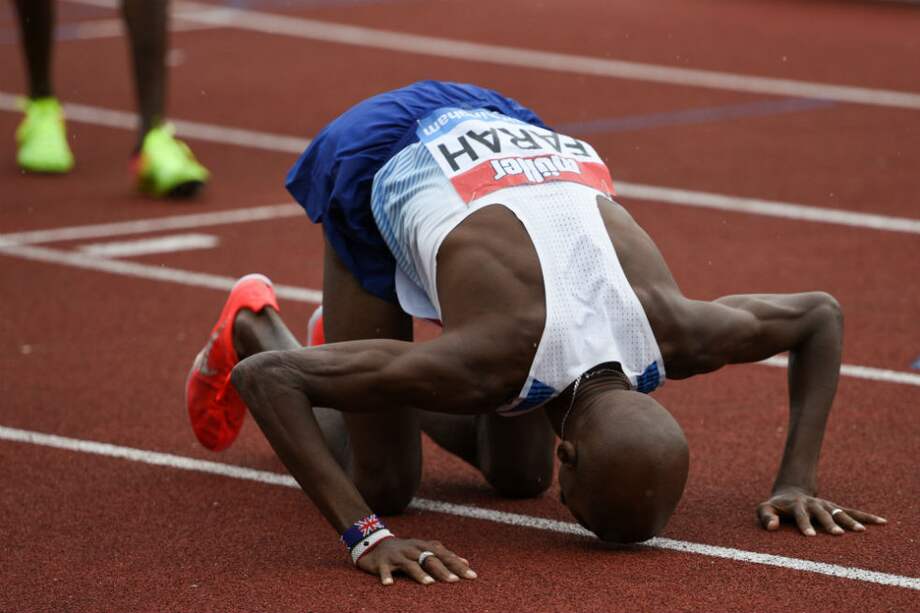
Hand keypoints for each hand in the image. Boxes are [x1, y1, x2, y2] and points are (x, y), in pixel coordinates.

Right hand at [356, 537, 477, 585]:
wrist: (376, 543)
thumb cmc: (407, 551)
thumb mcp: (425, 550)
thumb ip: (444, 556)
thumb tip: (465, 563)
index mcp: (425, 546)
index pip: (445, 555)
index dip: (458, 565)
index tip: (471, 576)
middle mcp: (413, 549)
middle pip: (430, 559)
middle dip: (443, 570)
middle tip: (454, 581)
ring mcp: (398, 555)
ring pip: (410, 564)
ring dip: (419, 573)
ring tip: (429, 583)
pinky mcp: (383, 562)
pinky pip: (385, 569)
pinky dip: (387, 576)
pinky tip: (389, 584)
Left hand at [757, 487, 886, 535]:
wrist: (791, 493)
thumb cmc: (776, 506)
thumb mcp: (765, 508)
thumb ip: (765, 516)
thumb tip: (771, 527)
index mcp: (797, 505)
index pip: (800, 515)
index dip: (805, 524)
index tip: (810, 536)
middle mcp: (814, 504)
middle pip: (823, 514)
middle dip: (830, 523)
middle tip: (838, 534)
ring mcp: (827, 505)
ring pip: (840, 512)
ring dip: (850, 521)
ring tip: (861, 532)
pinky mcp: (836, 508)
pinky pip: (853, 512)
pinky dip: (867, 517)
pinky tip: (882, 522)